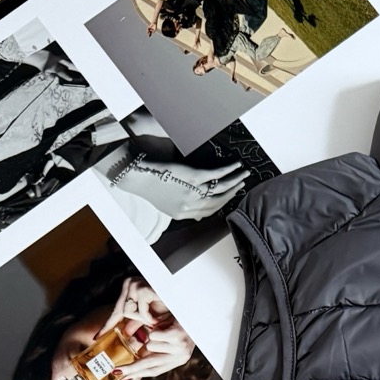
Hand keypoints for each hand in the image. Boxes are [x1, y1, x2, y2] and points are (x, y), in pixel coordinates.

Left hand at [99, 275, 168, 339]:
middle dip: (137, 320)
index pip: (116, 311)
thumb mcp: (150, 317)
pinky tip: (157, 315)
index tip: (96, 337)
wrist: (183, 299)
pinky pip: (140, 312)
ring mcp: (134, 285)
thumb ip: (136, 323)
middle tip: (152, 322)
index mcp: (129, 290)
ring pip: (129, 313)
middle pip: (122, 312)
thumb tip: (126, 332)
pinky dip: (149, 317)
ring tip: (157, 317)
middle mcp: (129, 284)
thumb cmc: (169, 306)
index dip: (107, 326)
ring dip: (144, 319)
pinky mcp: (142, 289)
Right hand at [114, 322, 197, 379]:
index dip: (138, 374)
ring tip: (161, 328)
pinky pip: (154, 335)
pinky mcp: (177, 337)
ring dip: (151, 335)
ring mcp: (179, 348)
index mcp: (178, 360)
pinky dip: (155, 327)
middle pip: (150, 366)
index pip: (155, 371)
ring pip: (150, 346)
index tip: (124, 377)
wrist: (194, 311)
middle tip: (117, 371)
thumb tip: (135, 356)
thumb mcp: (167, 339)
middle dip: (132, 368)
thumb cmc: (178, 323)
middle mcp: (180, 357)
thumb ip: (152, 349)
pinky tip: (164, 324)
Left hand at [115, 160, 251, 220]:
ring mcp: (192, 192)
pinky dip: (228, 170)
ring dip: (235, 181)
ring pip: (221, 188)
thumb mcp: (163, 201)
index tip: (229, 198)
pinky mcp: (191, 177)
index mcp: (183, 214)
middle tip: (242, 185)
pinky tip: (236, 166)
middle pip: (218, 202)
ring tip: (244, 175)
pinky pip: (215, 175)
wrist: (135, 175)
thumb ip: (180, 205)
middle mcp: (190, 206)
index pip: (208, 212)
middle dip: (232, 193)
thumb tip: (195, 209)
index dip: (221, 205)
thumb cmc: (146, 183)